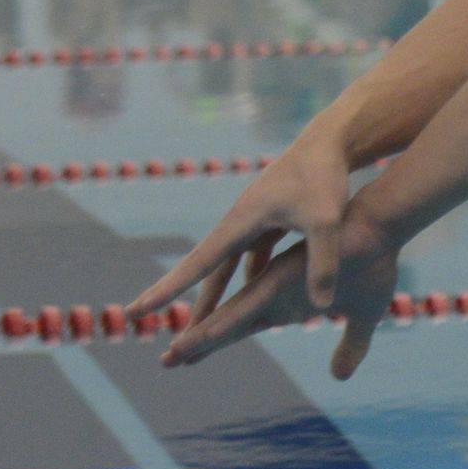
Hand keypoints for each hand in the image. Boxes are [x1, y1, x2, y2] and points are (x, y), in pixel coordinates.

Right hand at [126, 125, 392, 376]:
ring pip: (227, 268)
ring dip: (212, 296)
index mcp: (240, 222)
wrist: (332, 142)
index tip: (137, 310)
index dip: (168, 289)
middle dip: (174, 296)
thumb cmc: (325, 176)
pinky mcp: (271, 222)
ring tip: (199, 326)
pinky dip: (247, 279)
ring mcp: (253, 223)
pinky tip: (248, 295)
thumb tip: (322, 306)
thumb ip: (323, 263)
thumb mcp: (326, 221)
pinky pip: (252, 258)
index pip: (199, 263)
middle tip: (135, 317)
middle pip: (203, 269)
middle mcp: (239, 224)